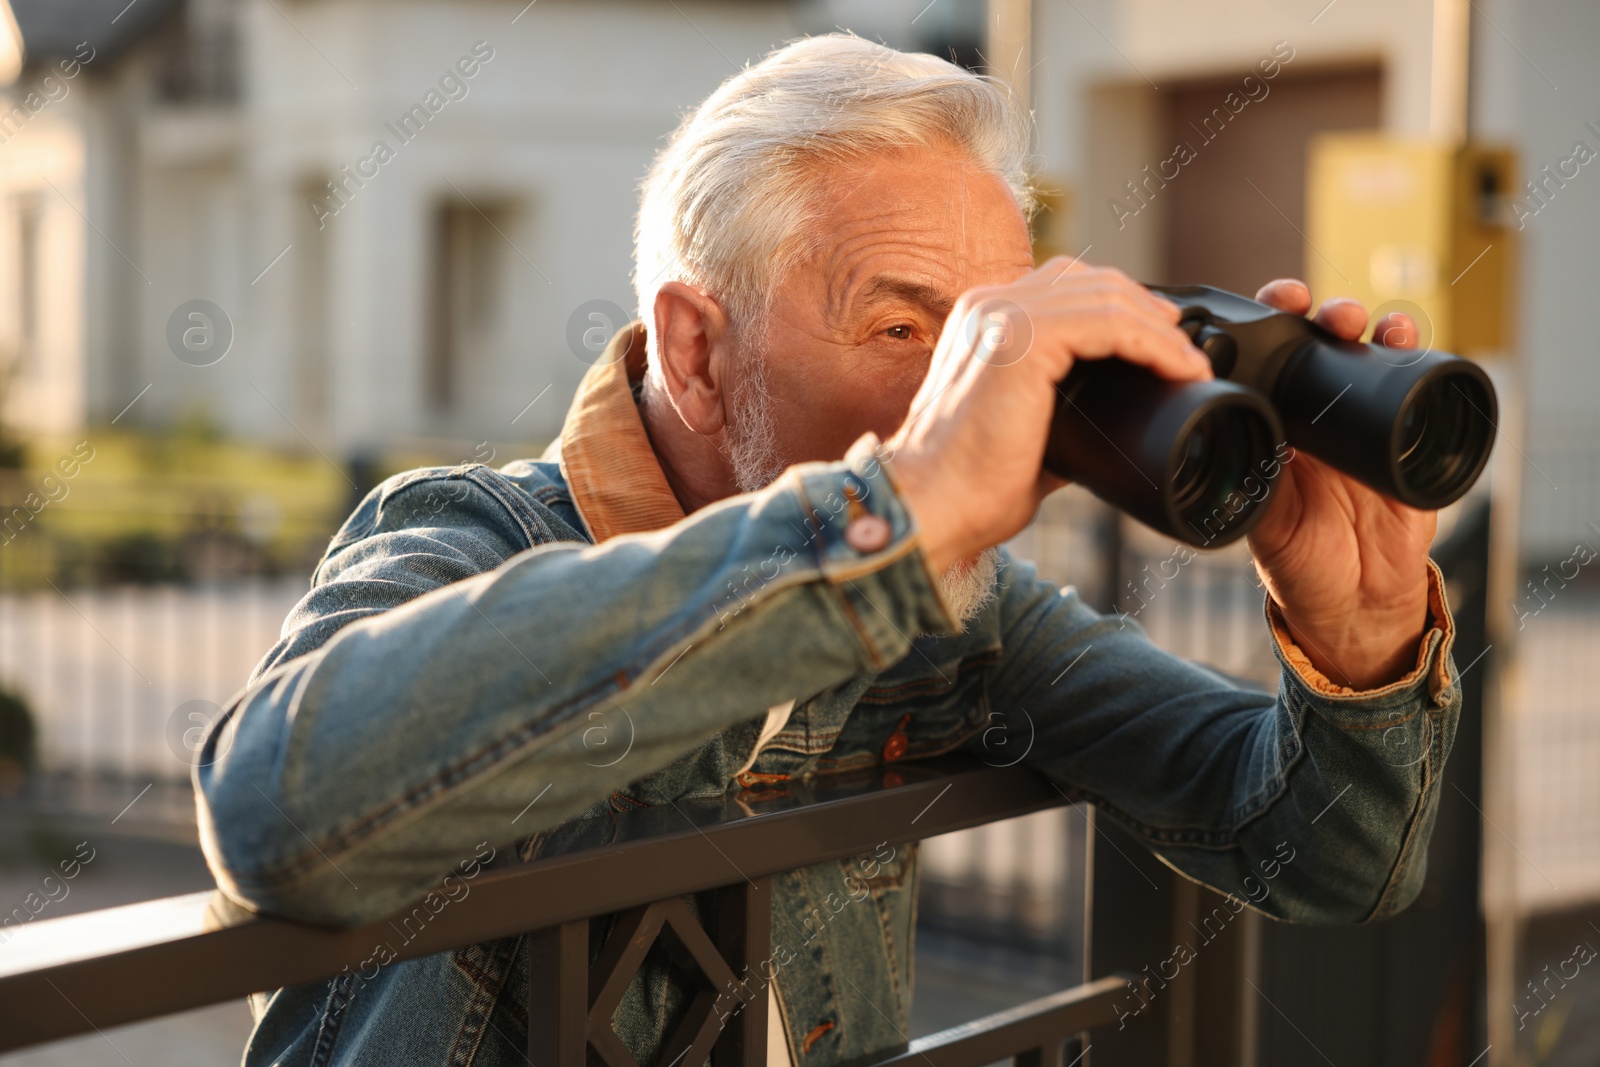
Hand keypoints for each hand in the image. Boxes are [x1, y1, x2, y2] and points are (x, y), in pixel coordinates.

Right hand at [886, 260, 1210, 573]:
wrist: (933, 505)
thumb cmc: (969, 485)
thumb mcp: (1022, 432)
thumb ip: (1061, 413)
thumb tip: (1110, 424)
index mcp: (982, 320)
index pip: (1064, 288)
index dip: (1119, 307)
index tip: (1161, 342)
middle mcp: (989, 305)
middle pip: (1089, 279)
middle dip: (1146, 310)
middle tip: (1185, 350)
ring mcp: (1004, 315)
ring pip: (1107, 296)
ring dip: (1160, 330)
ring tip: (1190, 364)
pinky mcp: (1025, 337)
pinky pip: (1110, 322)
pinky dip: (1154, 344)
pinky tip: (1179, 368)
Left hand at [1246, 279, 1434, 689]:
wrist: (1356, 600)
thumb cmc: (1298, 560)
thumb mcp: (1262, 520)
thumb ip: (1249, 485)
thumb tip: (1225, 450)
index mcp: (1274, 422)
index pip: (1269, 356)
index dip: (1270, 322)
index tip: (1273, 305)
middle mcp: (1319, 412)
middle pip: (1324, 343)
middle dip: (1327, 315)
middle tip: (1326, 313)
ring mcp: (1367, 421)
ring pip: (1372, 355)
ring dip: (1375, 327)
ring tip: (1372, 324)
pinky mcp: (1410, 438)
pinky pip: (1418, 387)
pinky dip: (1417, 357)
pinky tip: (1409, 341)